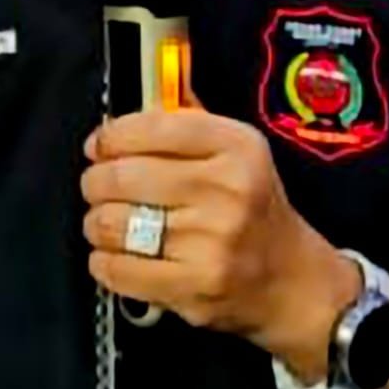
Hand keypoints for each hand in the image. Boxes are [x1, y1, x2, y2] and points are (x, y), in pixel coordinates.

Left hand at [81, 104, 357, 372]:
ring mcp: (211, 241)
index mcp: (237, 147)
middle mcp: (227, 190)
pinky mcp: (194, 285)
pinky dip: (104, 261)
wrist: (292, 279)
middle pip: (122, 176)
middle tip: (97, 187)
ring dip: (96, 223)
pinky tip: (115, 255)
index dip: (111, 136)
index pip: (152, 127)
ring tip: (106, 223)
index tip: (99, 146)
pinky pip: (118, 268)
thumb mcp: (237, 152)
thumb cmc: (254, 209)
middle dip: (95, 182)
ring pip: (113, 223)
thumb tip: (133, 104)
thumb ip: (187, 123)